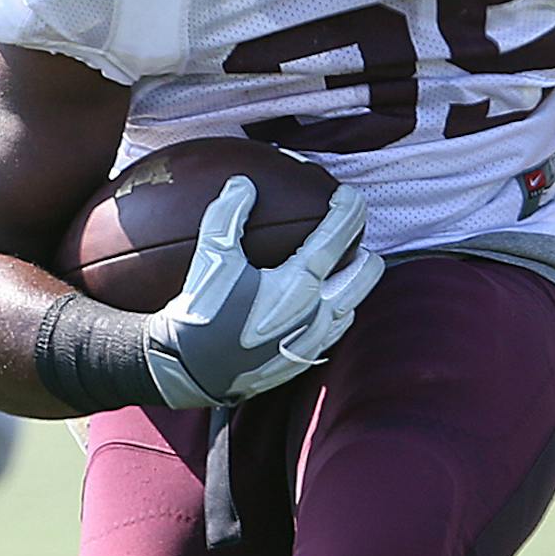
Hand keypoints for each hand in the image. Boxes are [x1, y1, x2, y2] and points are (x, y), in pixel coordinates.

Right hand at [141, 176, 383, 407]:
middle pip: (365, 272)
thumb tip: (243, 184)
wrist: (189, 371)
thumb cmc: (200, 314)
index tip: (347, 194)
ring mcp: (313, 340)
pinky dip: (335, 311)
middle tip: (348, 237)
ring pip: (353, 304)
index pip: (338, 236)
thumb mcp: (211, 258)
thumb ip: (228, 216)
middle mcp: (315, 313)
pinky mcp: (302, 360)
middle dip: (363, 249)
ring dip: (352, 282)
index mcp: (298, 284)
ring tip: (338, 268)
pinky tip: (318, 304)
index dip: (349, 209)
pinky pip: (334, 331)